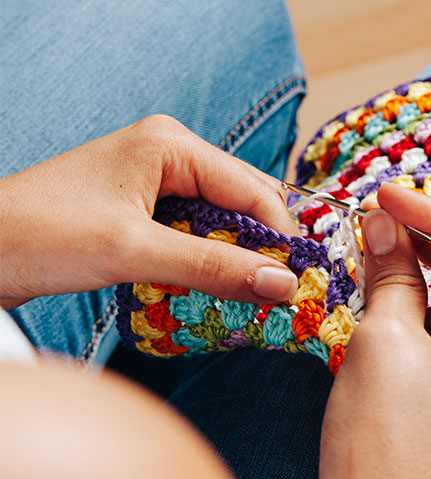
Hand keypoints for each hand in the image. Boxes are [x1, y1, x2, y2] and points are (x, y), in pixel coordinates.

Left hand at [0, 115, 299, 308]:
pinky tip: (212, 287)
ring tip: (250, 295)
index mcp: (171, 145)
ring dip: (235, 258)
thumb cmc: (44, 235)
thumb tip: (283, 284)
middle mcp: (170, 155)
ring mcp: (156, 182)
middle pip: (242, 202)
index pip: (252, 189)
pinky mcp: (144, 210)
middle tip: (280, 292)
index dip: (280, 236)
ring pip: (221, 221)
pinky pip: (196, 234)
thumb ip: (214, 267)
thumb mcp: (136, 251)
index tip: (299, 281)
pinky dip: (208, 261)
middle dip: (261, 247)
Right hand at [307, 184, 430, 478]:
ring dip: (420, 285)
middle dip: (429, 249)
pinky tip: (385, 321)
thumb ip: (391, 271)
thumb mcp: (384, 339)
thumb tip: (383, 222)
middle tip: (378, 223)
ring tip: (374, 269)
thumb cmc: (382, 440)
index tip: (386, 197)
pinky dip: (421, 323)